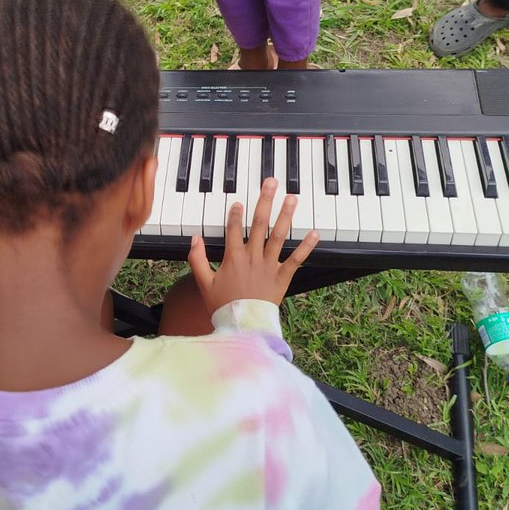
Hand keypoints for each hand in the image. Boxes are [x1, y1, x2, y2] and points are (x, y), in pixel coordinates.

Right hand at [187, 179, 318, 313]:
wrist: (243, 326)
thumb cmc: (223, 306)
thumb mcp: (204, 283)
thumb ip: (197, 259)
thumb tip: (194, 238)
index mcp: (233, 258)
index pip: (234, 229)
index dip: (235, 214)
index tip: (238, 201)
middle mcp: (253, 257)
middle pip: (259, 224)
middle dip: (265, 201)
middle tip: (271, 182)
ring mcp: (269, 266)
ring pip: (279, 236)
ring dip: (286, 215)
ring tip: (292, 198)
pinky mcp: (282, 277)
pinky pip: (296, 260)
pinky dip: (306, 247)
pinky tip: (314, 233)